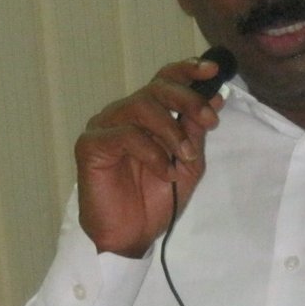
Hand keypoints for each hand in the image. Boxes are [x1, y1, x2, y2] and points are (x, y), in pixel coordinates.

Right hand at [73, 56, 225, 257]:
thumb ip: (195, 129)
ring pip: (141, 107)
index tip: (213, 71)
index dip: (188, 70)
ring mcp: (104, 127)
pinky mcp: (89, 145)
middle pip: (156, 88)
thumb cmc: (156, 199)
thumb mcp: (188, 162)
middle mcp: (123, 114)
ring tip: (185, 156)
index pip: (164, 80)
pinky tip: (165, 171)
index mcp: (146, 114)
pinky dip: (152, 152)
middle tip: (209, 120)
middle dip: (188, 99)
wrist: (132, 235)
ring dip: (172, 130)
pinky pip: (125, 135)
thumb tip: (214, 95)